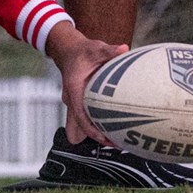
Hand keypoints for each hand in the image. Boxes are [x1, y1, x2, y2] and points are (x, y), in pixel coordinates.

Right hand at [43, 22, 127, 144]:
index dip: (92, 129)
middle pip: (81, 127)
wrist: (69, 50)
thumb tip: (123, 48)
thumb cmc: (81, 51)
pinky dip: (99, 124)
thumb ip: (108, 50)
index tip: (106, 139)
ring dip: (98, 133)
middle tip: (118, 144)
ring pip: (84, 125)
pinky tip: (117, 126)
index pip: (80, 116)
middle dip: (97, 137)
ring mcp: (76, 103)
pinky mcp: (81, 103)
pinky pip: (88, 118)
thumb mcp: (95, 48)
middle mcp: (73, 99)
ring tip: (119, 139)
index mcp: (74, 90)